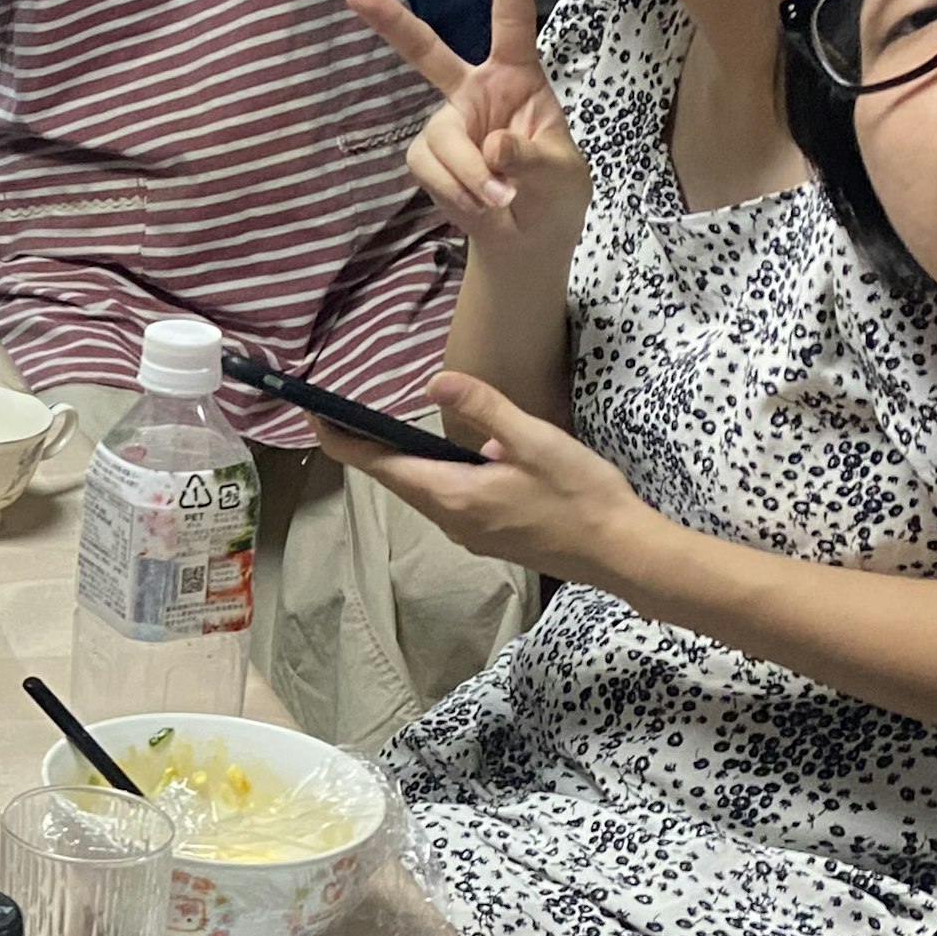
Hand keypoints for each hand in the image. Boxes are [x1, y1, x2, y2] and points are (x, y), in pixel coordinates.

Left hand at [314, 369, 648, 588]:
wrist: (621, 552)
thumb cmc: (581, 495)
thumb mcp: (533, 439)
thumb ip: (483, 409)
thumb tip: (434, 383)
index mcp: (453, 496)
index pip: (380, 466)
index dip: (342, 441)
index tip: (315, 416)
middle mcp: (452, 520)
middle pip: (396, 479)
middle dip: (365, 447)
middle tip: (338, 413)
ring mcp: (470, 533)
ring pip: (422, 492)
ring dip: (400, 462)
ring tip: (378, 430)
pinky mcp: (490, 536)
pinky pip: (448, 501)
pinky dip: (432, 476)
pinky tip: (448, 459)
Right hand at [343, 0, 586, 264]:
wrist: (525, 239)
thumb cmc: (554, 195)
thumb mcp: (563, 175)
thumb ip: (533, 157)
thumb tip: (492, 145)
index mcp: (517, 77)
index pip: (513, 23)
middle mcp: (473, 90)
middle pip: (425, 51)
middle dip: (388, 20)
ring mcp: (445, 123)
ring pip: (439, 136)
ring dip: (470, 174)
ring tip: (498, 200)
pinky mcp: (424, 156)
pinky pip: (427, 166)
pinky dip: (456, 190)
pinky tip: (478, 204)